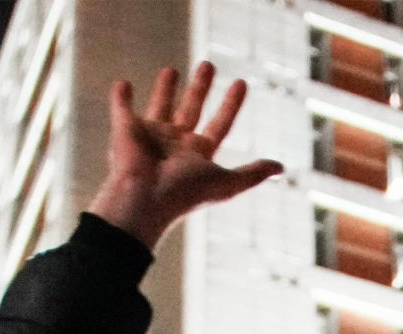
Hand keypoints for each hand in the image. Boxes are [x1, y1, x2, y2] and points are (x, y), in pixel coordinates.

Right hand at [88, 63, 280, 250]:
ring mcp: (149, 138)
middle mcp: (174, 146)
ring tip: (171, 70)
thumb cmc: (185, 192)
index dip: (231, 105)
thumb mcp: (226, 182)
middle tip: (208, 64)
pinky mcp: (124, 131)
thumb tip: (281, 168)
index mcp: (197, 156)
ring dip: (165, 89)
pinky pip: (122, 109)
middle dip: (200, 88)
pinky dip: (120, 98)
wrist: (144, 198)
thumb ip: (253, 174)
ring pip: (160, 106)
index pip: (219, 125)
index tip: (241, 83)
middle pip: (191, 110)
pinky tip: (123, 84)